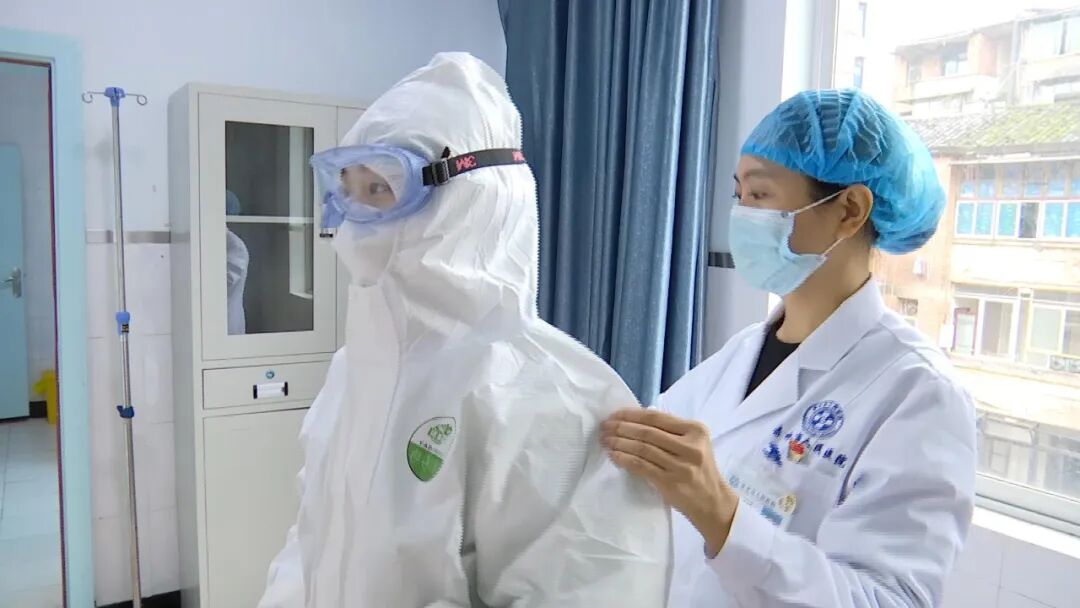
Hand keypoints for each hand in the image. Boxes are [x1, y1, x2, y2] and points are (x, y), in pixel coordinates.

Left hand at [601, 408, 739, 556]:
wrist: (712, 502)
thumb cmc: (698, 469)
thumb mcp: (694, 444)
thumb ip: (671, 431)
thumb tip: (633, 420)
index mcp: (696, 430)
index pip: (657, 417)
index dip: (631, 414)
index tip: (614, 414)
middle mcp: (690, 446)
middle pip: (647, 432)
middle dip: (621, 427)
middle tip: (604, 427)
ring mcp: (680, 466)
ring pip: (642, 449)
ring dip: (619, 443)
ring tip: (605, 440)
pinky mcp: (670, 483)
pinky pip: (641, 466)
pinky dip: (624, 459)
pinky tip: (614, 455)